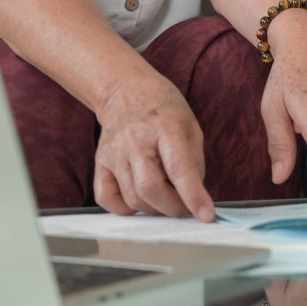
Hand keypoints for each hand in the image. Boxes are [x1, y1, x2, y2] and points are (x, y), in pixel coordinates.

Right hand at [93, 73, 214, 221]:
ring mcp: (114, 152)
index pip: (180, 169)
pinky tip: (139, 198)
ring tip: (165, 198)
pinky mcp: (100, 162)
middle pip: (150, 189)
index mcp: (166, 127)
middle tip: (184, 206)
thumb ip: (194, 162)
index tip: (206, 216)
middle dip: (173, 208)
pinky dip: (126, 208)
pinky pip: (107, 199)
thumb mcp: (190, 126)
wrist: (125, 90)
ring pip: (132, 199)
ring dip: (154, 209)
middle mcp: (136, 140)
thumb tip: (194, 198)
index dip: (194, 196)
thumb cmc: (163, 109)